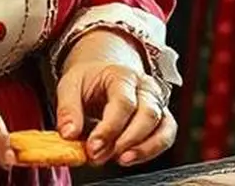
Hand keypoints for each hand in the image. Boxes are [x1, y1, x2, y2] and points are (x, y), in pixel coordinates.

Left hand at [55, 31, 174, 167]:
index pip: (123, 102)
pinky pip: (166, 136)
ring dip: (142, 149)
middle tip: (99, 156)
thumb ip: (67, 109)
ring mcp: (157, 102)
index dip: (109, 128)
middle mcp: (145, 86)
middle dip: (124, 141)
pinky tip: (131, 157)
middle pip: (147, 115)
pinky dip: (152, 150)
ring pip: (162, 126)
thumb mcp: (70, 85)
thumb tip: (68, 134)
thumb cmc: (89, 81)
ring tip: (119, 159)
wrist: (103, 75)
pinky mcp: (162, 118)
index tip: (92, 147)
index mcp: (122, 75)